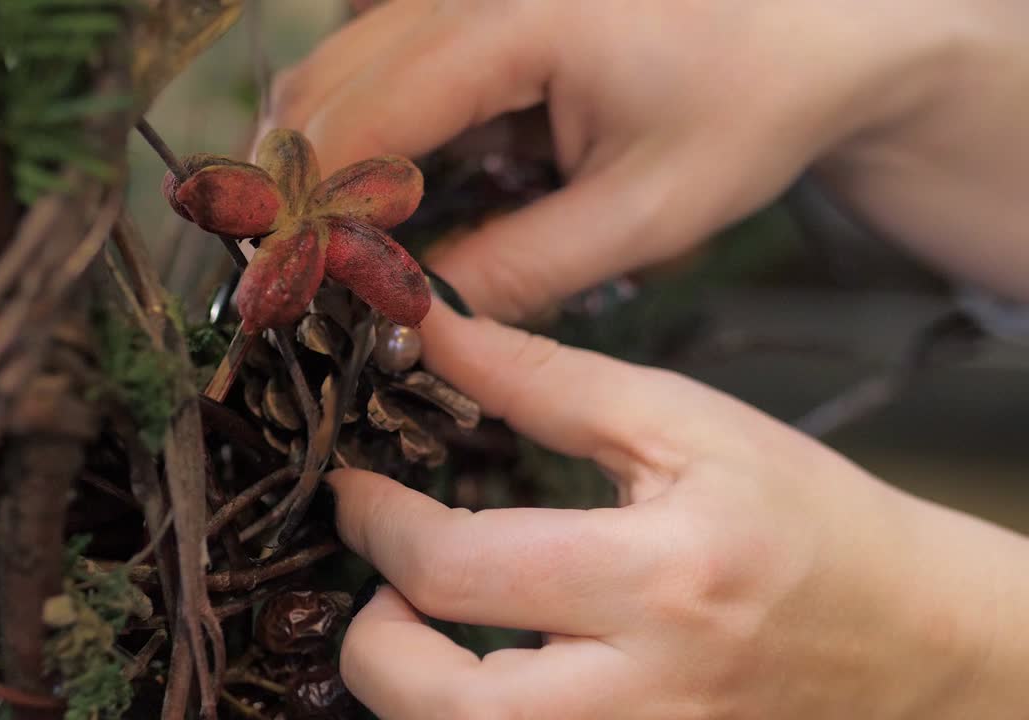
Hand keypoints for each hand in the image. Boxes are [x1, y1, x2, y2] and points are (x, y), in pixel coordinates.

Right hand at [267, 0, 1028, 319]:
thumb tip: (411, 317)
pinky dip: (359, 126)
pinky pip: (370, 53)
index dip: (313, 217)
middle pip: (321, 89)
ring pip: (333, 66)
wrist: (808, 29)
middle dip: (297, 193)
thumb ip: (517, 269)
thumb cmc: (744, 111)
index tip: (289, 295)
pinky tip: (391, 186)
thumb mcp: (641, 214)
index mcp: (518, 23)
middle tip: (304, 285)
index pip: (364, 125)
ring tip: (344, 247)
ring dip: (322, 159)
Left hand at [327, 303, 1028, 718]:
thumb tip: (435, 332)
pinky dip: (473, 714)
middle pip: (441, 707)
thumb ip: (547, 382)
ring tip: (427, 623)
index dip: (374, 523)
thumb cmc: (806, 518)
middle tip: (383, 578)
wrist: (909, 638)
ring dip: (414, 690)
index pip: (456, 570)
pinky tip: (486, 665)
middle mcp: (644, 694)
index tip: (351, 487)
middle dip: (374, 641)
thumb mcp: (685, 425)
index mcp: (658, 580)